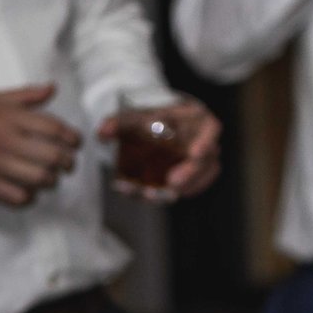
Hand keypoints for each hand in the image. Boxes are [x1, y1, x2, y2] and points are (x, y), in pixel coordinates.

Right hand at [0, 84, 81, 205]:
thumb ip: (25, 95)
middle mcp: (4, 140)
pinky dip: (29, 196)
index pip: (54, 128)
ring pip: (39, 178)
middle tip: (67, 163)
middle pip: (52, 156)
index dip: (71, 138)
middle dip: (67, 162)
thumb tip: (52, 88)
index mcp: (8, 117)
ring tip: (50, 177)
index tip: (75, 143)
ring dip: (51, 180)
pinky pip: (18, 197)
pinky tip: (28, 189)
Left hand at [99, 99, 220, 199]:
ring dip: (182, 188)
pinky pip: (189, 189)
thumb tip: (102, 134)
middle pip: (207, 160)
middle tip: (172, 183)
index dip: (205, 142)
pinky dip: (170, 194)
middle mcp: (204, 141)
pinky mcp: (193, 178)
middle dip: (191, 173)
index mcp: (196, 119)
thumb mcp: (132, 117)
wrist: (154, 129)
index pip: (210, 129)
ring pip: (202, 177)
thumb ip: (117, 123)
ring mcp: (202, 161)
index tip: (195, 154)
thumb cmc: (150, 119)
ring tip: (152, 194)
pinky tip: (150, 195)